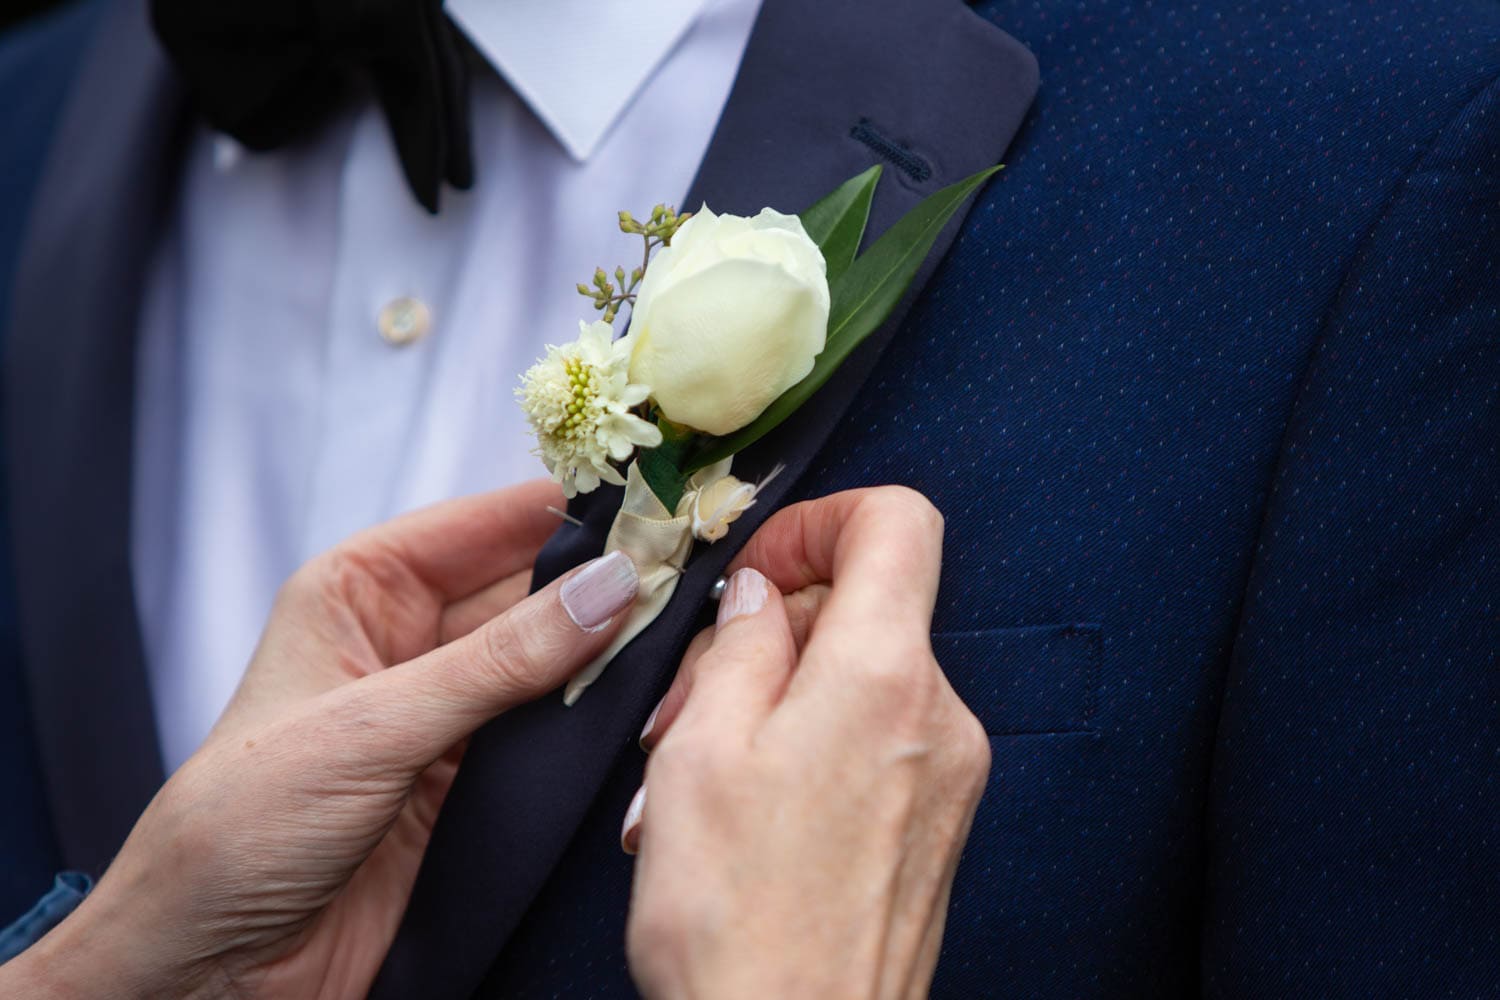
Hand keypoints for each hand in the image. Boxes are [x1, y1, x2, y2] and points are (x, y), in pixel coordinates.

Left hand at [5, 480, 638, 998]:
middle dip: (605, 582)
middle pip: (531, 589)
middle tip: (693, 575)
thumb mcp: (374, 728)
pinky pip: (554, 730)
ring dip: (611, 652)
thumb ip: (499, 662)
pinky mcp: (476, 779)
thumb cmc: (239, 829)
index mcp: (361, 590)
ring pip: (553, 659)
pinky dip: (600, 718)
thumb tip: (608, 589)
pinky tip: (651, 703)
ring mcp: (448, 710)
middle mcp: (410, 639)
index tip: (656, 503)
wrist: (217, 969)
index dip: (569, 509)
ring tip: (691, 632)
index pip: (485, 525)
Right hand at [624, 487, 991, 999]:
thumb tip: (758, 596)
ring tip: (700, 775)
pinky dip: (811, 746)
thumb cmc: (738, 919)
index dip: (818, 523)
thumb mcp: (702, 750)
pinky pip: (875, 740)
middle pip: (864, 606)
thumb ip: (739, 645)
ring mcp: (949, 774)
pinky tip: (746, 810)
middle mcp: (940, 715)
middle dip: (768, 634)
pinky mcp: (938, 822)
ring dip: (777, 699)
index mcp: (883, 675)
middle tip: (688, 705)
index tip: (756, 576)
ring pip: (858, 677)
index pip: (896, 521)